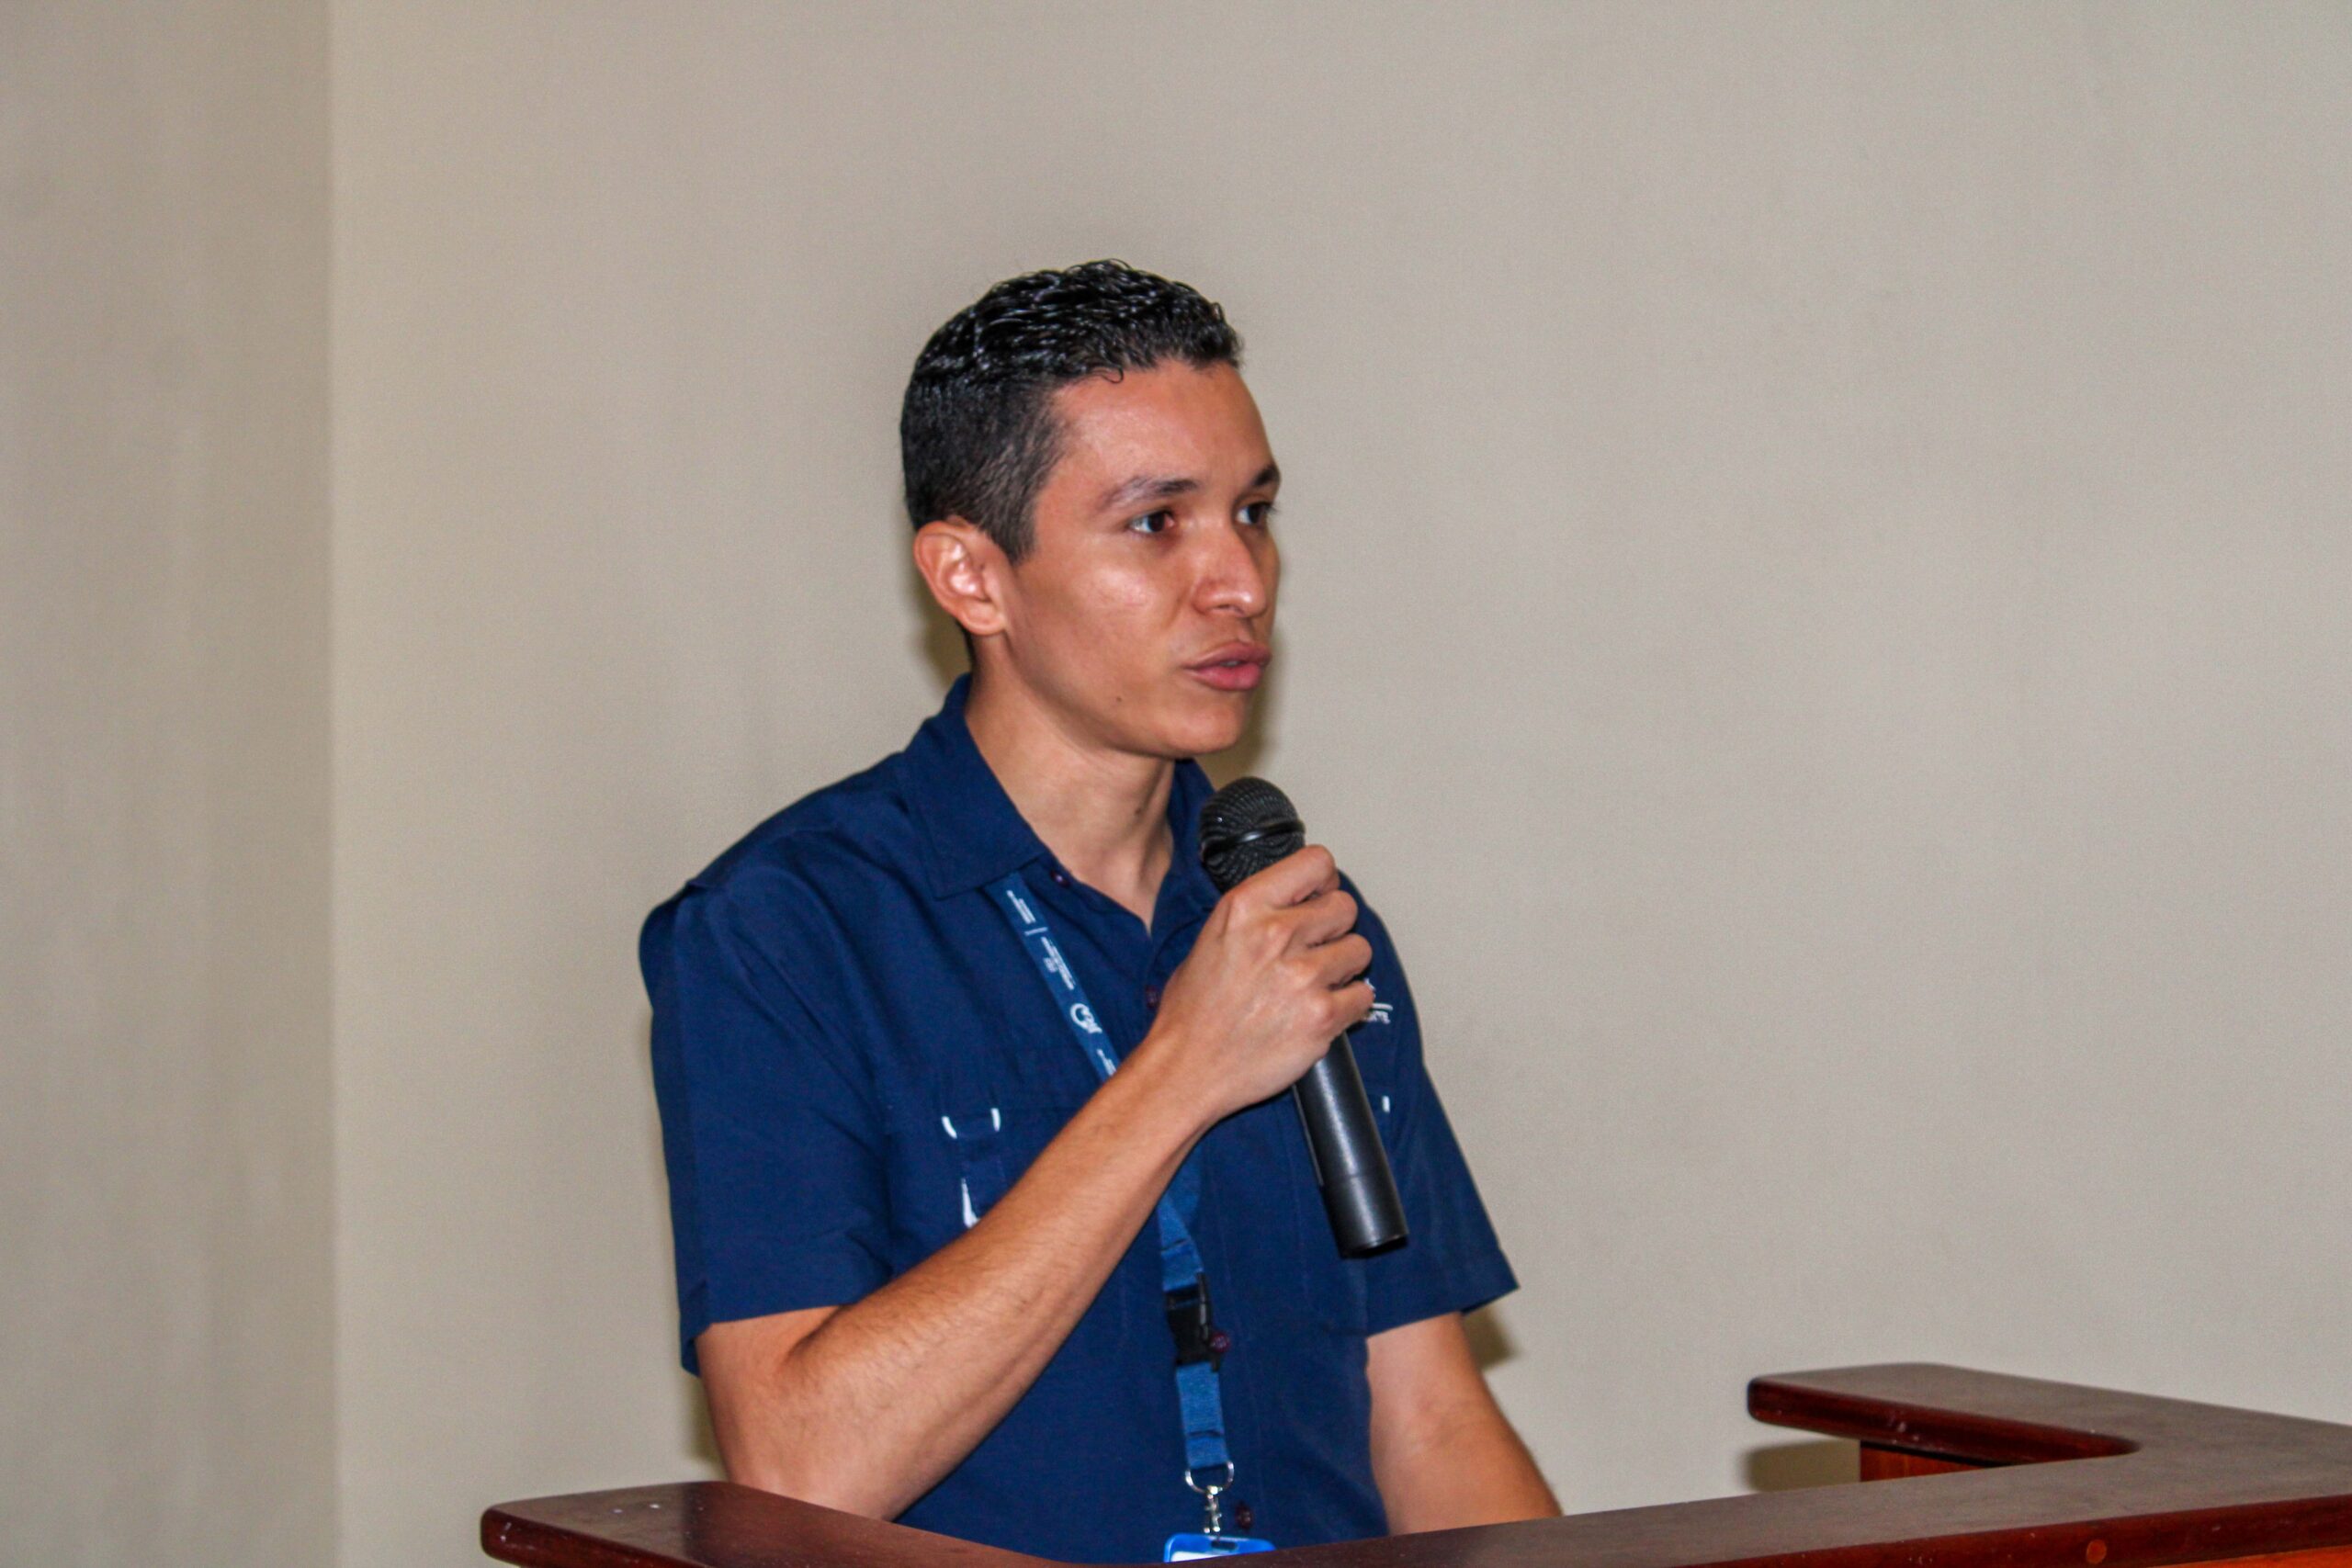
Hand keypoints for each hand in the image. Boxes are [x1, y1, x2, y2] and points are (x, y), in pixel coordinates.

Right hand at [1144, 845, 1375, 1127]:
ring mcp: (1303, 976)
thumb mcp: (1209, 940)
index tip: (1319, 896)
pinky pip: (1363, 995)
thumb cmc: (1191, 1013)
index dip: (1324, 881)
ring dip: (1344, 966)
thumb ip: (1255, 916)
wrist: (1186, 1070)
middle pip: (1345, 906)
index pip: (1317, 863)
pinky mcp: (1322, 1016)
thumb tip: (1295, 901)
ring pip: (1360, 950)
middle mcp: (1276, 934)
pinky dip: (1349, 1005)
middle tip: (1317, 948)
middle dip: (1335, 927)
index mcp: (1245, 908)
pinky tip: (1322, 1011)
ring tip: (1316, 983)